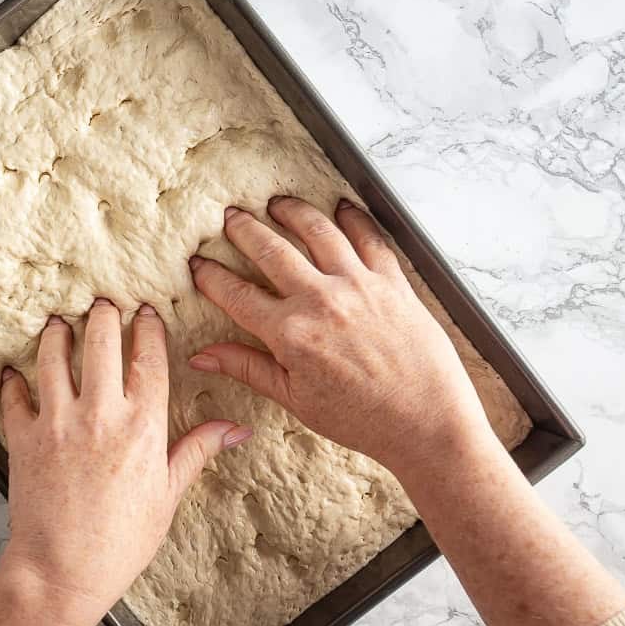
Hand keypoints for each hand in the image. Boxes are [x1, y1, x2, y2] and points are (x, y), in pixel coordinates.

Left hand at [0, 298, 251, 625]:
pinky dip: (13, 378)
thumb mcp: (169, 495)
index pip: (148, 357)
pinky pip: (15, 394)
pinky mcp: (23, 437)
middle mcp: (100, 413)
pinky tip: (14, 371)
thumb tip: (237, 429)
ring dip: (57, 332)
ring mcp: (57, 422)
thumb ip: (197, 450)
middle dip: (103, 314)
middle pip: (100, 340)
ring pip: (53, 355)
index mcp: (142, 425)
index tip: (147, 312)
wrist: (62, 572)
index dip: (148, 327)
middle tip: (103, 304)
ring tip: (59, 322)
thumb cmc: (121, 542)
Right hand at [187, 196, 493, 472]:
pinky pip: (370, 238)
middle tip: (230, 216)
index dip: (211, 276)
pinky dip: (354, 217)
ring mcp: (359, 286)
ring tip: (276, 203)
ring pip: (317, 231)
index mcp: (290, 334)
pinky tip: (341, 206)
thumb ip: (247, 368)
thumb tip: (201, 356)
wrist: (427, 422)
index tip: (197, 263)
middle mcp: (321, 301)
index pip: (237, 295)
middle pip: (271, 250)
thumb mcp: (295, 399)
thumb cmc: (361, 419)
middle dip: (245, 230)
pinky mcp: (393, 282)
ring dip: (292, 211)